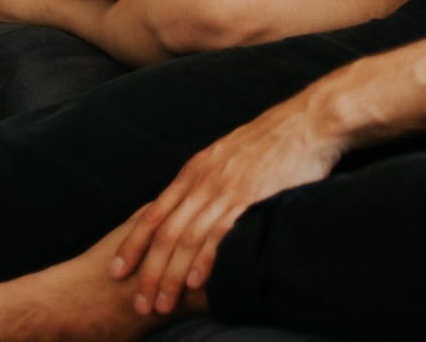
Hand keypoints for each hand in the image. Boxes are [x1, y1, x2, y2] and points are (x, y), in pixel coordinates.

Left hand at [110, 95, 344, 315]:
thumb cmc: (272, 140)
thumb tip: (195, 206)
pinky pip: (221, 232)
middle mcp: (203, 179)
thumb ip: (208, 179)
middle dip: (147, 271)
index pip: (153, 214)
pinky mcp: (251, 195)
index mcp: (195, 169)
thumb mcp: (228, 154)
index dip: (132, 245)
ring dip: (171, 275)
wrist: (308, 121)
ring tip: (161, 303)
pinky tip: (195, 282)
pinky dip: (205, 259)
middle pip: (164, 233)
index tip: (117, 271)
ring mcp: (226, 188)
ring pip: (187, 238)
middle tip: (138, 302)